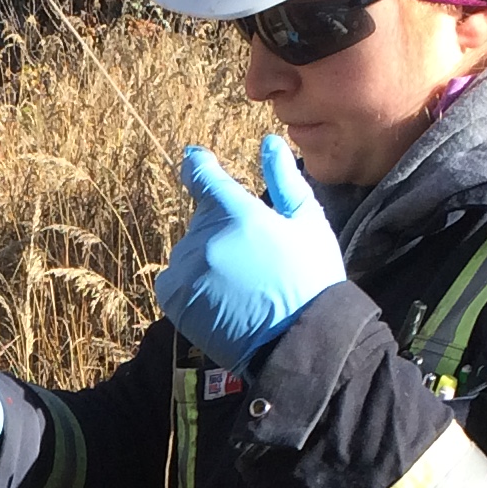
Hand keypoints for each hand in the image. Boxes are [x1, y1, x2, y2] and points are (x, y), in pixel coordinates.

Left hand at [152, 136, 347, 371]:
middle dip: (223, 231)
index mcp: (238, 213)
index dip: (198, 165)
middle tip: (255, 258)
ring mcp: (188, 271)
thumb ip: (285, 180)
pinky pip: (173, 280)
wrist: (300, 343)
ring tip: (242, 286)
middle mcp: (206, 239)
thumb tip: (269, 144)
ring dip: (208, 260)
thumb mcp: (309, 224)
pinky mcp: (176, 300)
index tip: (195, 160)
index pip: (202, 176)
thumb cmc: (312, 281)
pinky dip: (191, 285)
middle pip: (203, 221)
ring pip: (189, 252)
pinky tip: (220, 299)